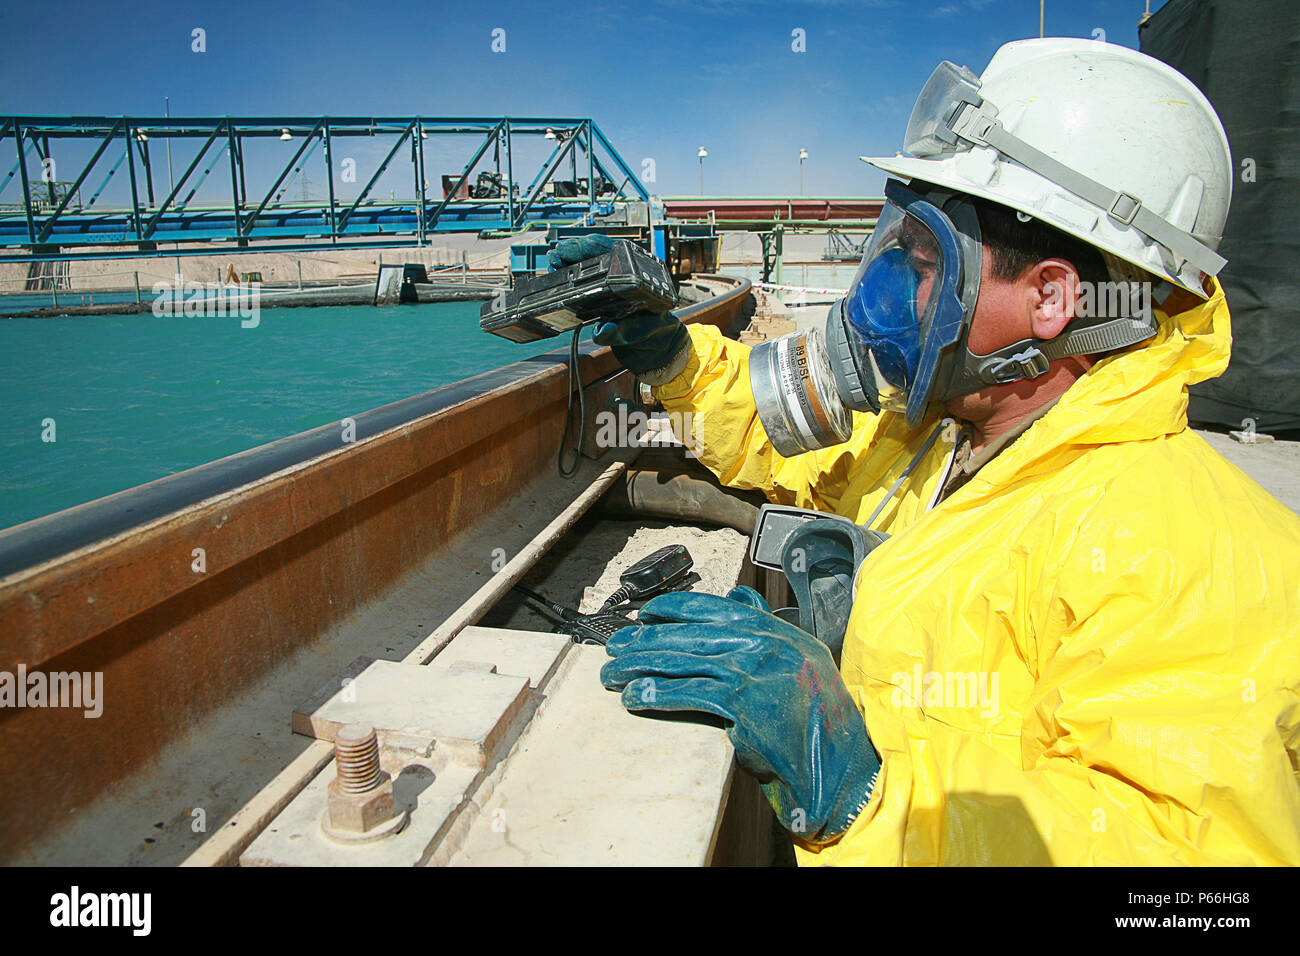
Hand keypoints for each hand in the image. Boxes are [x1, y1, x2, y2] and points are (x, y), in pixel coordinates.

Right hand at [547, 234, 689, 384]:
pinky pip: (585, 283)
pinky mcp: (603, 299)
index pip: (616, 252)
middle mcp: (627, 276)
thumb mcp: (643, 332)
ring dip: (571, 262)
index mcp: (640, 277)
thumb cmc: (657, 336)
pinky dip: (570, 277)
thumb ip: (625, 330)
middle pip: (599, 255)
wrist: (656, 351)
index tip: (576, 249)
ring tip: (555, 260)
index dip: (594, 248)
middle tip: (558, 254)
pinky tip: (558, 274)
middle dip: (576, 251)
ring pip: (590, 266)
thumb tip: (603, 330)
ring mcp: (614, 287)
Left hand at [600, 586, 880, 843]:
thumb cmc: (813, 708)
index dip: (671, 608)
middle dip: (643, 639)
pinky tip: (634, 697)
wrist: (832, 755)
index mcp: (772, 629)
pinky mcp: (738, 703)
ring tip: (611, 674)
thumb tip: (737, 597)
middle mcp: (760, 643)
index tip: (644, 614)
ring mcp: (749, 671)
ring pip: (679, 661)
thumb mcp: (799, 653)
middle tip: (614, 646)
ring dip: (638, 667)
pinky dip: (654, 694)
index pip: (711, 608)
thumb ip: (765, 625)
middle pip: (686, 634)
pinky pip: (685, 693)